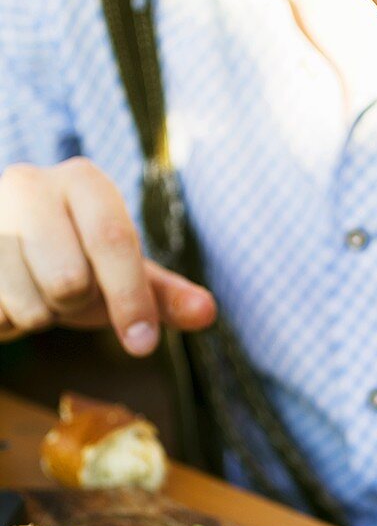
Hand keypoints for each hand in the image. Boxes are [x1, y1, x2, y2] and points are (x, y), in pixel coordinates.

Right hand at [0, 158, 216, 352]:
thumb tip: (207, 313)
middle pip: (69, 280)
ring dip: (37, 315)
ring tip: (33, 290)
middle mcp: (31, 182)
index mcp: (84, 181)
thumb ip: (163, 295)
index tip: (142, 344)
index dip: (130, 298)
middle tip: (68, 290)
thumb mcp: (122, 277)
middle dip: (75, 305)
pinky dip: (6, 320)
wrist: (1, 250)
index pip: (113, 240)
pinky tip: (6, 296)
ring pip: (28, 304)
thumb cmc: (72, 261)